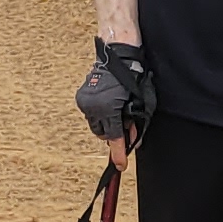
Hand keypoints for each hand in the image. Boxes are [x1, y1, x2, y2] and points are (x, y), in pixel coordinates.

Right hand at [75, 40, 153, 156]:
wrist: (118, 56)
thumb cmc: (133, 77)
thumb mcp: (139, 104)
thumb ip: (136, 125)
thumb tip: (134, 142)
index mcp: (108, 108)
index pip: (114, 136)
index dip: (119, 153)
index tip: (120, 165)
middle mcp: (93, 106)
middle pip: (103, 133)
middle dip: (114, 134)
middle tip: (126, 128)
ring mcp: (86, 101)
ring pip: (96, 124)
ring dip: (107, 124)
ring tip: (117, 114)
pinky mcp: (83, 96)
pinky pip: (92, 113)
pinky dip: (101, 114)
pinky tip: (110, 106)